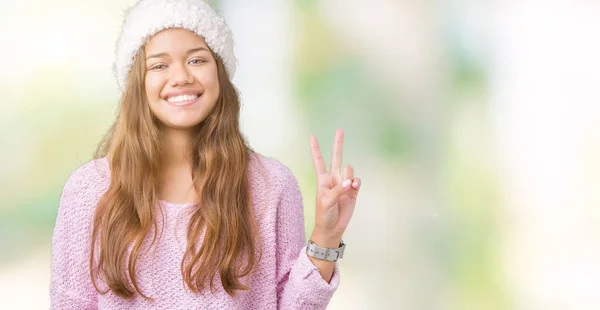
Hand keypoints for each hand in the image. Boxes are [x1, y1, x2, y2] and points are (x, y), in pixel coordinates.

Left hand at [309, 129, 360, 246]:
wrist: (333, 227)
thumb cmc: (324, 214)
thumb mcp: (326, 201)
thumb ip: (337, 189)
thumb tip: (349, 181)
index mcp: (322, 179)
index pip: (318, 160)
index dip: (315, 148)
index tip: (312, 135)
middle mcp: (334, 178)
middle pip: (336, 157)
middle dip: (338, 143)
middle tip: (340, 130)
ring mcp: (344, 183)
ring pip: (349, 170)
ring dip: (348, 176)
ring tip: (346, 188)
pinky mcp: (353, 190)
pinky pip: (357, 180)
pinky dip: (356, 182)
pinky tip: (354, 187)